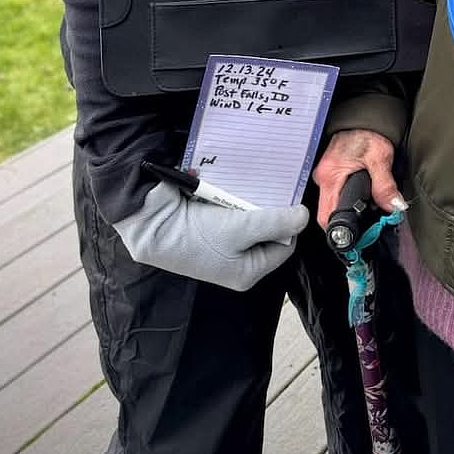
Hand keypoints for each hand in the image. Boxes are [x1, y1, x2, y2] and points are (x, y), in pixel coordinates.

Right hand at [114, 183, 307, 291]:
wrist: (150, 223)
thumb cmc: (195, 235)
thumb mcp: (241, 229)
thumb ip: (275, 222)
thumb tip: (303, 216)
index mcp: (247, 272)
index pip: (283, 246)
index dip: (288, 223)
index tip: (287, 200)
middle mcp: (236, 260)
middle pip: (267, 229)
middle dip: (269, 208)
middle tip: (272, 187)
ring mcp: (223, 241)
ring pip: (250, 216)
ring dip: (252, 199)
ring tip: (254, 181)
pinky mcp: (210, 222)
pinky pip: (232, 208)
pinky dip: (234, 195)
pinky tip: (234, 182)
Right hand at [313, 128, 405, 228]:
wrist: (364, 114)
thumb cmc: (368, 131)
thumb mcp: (380, 158)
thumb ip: (385, 185)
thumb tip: (394, 207)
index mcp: (330, 176)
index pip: (327, 215)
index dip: (342, 230)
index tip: (360, 237)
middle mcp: (323, 177)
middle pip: (329, 213)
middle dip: (350, 222)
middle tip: (371, 223)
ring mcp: (326, 175)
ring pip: (334, 204)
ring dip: (351, 211)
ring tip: (371, 208)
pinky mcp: (333, 172)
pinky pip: (337, 193)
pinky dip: (350, 199)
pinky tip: (366, 197)